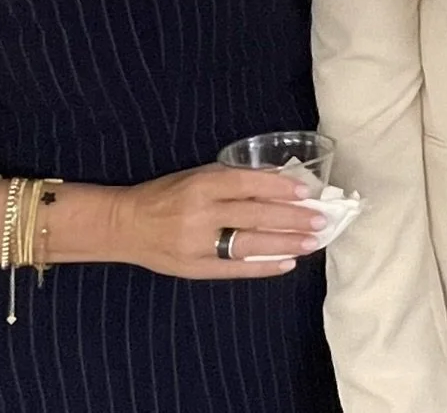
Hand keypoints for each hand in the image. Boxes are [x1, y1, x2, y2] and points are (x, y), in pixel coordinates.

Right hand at [114, 165, 325, 277]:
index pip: (246, 184)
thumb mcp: (196, 176)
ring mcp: (197, 244)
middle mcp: (200, 214)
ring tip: (312, 243)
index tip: (306, 193)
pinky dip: (263, 266)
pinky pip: (235, 269)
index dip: (278, 187)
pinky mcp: (195, 268)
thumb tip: (277, 179)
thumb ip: (231, 178)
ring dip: (285, 244)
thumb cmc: (165, 195)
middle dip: (291, 219)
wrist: (126, 225)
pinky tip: (287, 264)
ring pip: (249, 244)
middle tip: (321, 220)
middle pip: (254, 216)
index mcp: (200, 185)